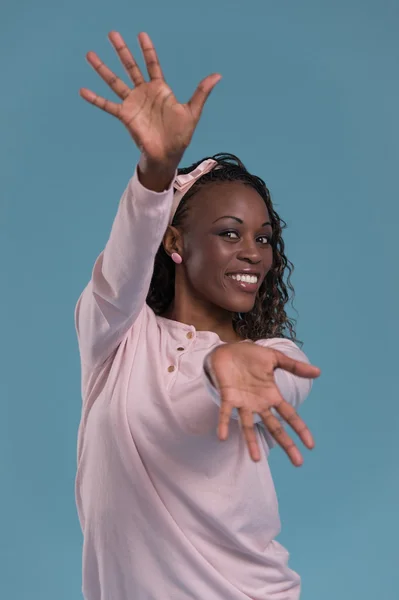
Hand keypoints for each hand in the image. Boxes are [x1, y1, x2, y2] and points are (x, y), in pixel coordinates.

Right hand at [80, 31, 221, 167]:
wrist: (167, 154)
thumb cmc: (180, 135)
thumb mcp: (192, 112)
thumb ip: (201, 92)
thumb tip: (217, 75)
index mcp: (160, 89)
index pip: (152, 64)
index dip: (147, 50)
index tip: (141, 34)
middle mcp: (144, 93)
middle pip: (130, 67)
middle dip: (121, 50)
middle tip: (112, 33)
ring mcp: (133, 103)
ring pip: (115, 81)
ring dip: (103, 68)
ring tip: (90, 54)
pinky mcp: (125, 115)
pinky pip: (107, 105)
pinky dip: (95, 98)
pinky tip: (83, 90)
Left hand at [207, 342, 320, 465]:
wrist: (228, 349)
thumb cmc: (250, 356)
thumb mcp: (274, 358)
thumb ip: (294, 367)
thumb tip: (318, 372)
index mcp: (271, 395)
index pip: (289, 415)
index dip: (300, 429)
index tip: (310, 445)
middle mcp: (258, 404)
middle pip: (274, 427)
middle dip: (286, 444)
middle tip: (298, 463)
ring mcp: (243, 403)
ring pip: (248, 426)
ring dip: (251, 442)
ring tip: (256, 459)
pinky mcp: (227, 397)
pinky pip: (225, 413)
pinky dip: (223, 424)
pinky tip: (222, 437)